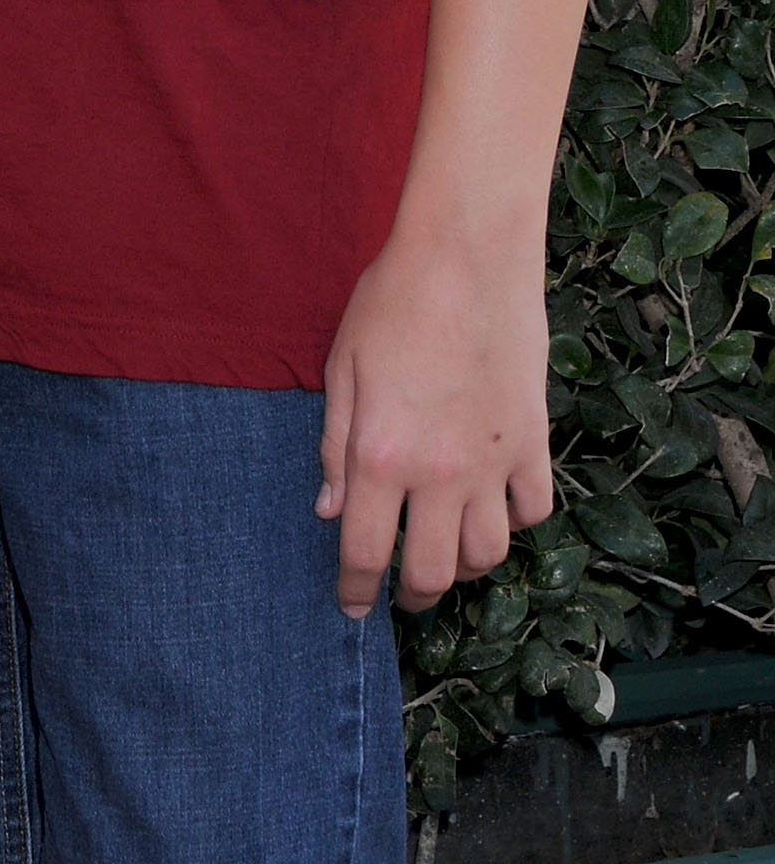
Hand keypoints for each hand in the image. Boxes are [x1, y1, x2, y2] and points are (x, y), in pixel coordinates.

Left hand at [316, 217, 552, 616]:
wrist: (466, 256)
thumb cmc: (391, 302)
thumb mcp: (342, 368)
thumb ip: (334, 447)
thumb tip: (330, 512)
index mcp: (381, 456)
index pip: (366, 553)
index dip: (355, 591)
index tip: (350, 608)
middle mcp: (439, 474)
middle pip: (434, 573)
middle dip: (412, 594)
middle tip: (400, 589)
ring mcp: (493, 462)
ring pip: (488, 555)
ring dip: (464, 566)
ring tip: (445, 552)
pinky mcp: (533, 442)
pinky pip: (532, 511)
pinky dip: (513, 522)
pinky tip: (493, 507)